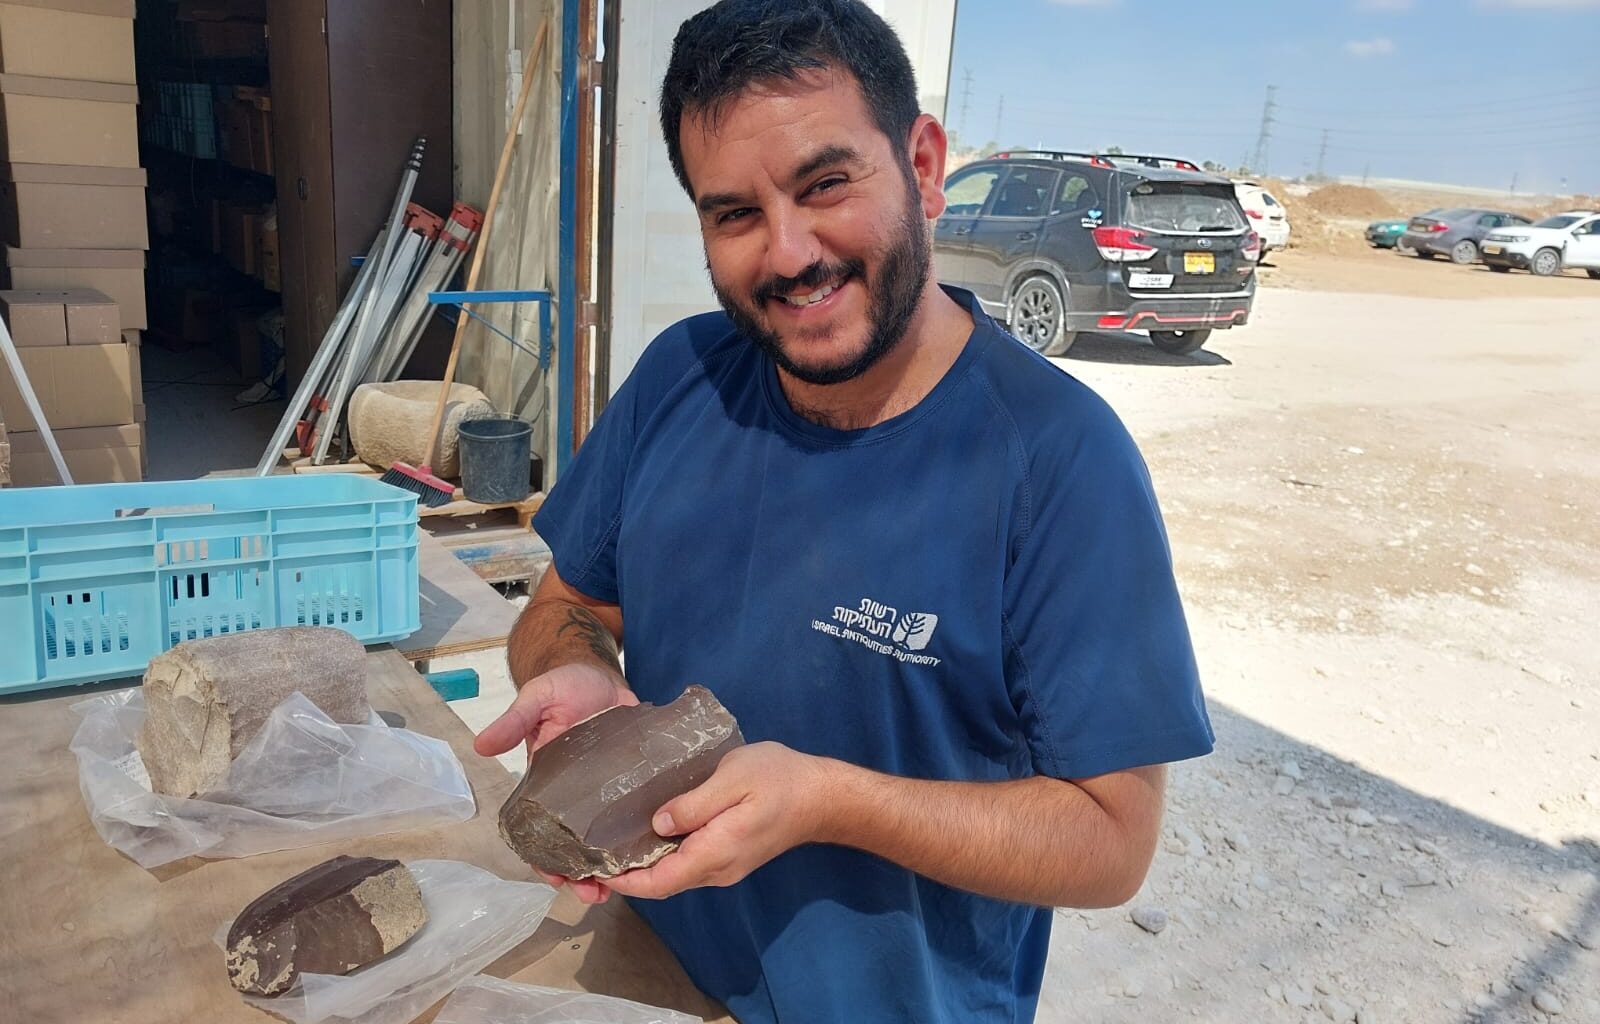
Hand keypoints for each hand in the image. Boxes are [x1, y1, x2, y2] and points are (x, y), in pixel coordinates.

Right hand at [475, 662, 636, 903]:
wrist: (601, 673)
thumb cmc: (564, 686)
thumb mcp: (537, 699)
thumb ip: (514, 721)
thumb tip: (481, 745)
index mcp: (548, 783)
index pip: (541, 831)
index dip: (544, 859)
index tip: (554, 879)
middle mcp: (577, 795)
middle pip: (577, 844)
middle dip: (583, 873)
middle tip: (595, 894)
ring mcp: (607, 791)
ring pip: (609, 837)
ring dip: (613, 862)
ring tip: (623, 884)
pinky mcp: (635, 780)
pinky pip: (637, 813)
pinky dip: (642, 835)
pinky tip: (654, 852)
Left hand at [603, 742, 837, 899]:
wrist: (821, 795)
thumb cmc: (779, 780)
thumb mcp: (733, 779)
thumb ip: (694, 804)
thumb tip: (656, 825)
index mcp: (714, 853)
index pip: (659, 883)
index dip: (623, 882)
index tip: (591, 869)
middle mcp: (716, 870)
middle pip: (662, 883)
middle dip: (626, 874)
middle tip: (590, 851)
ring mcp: (724, 867)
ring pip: (673, 874)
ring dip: (643, 865)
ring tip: (611, 839)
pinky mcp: (729, 857)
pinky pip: (686, 863)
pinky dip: (662, 855)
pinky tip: (647, 831)